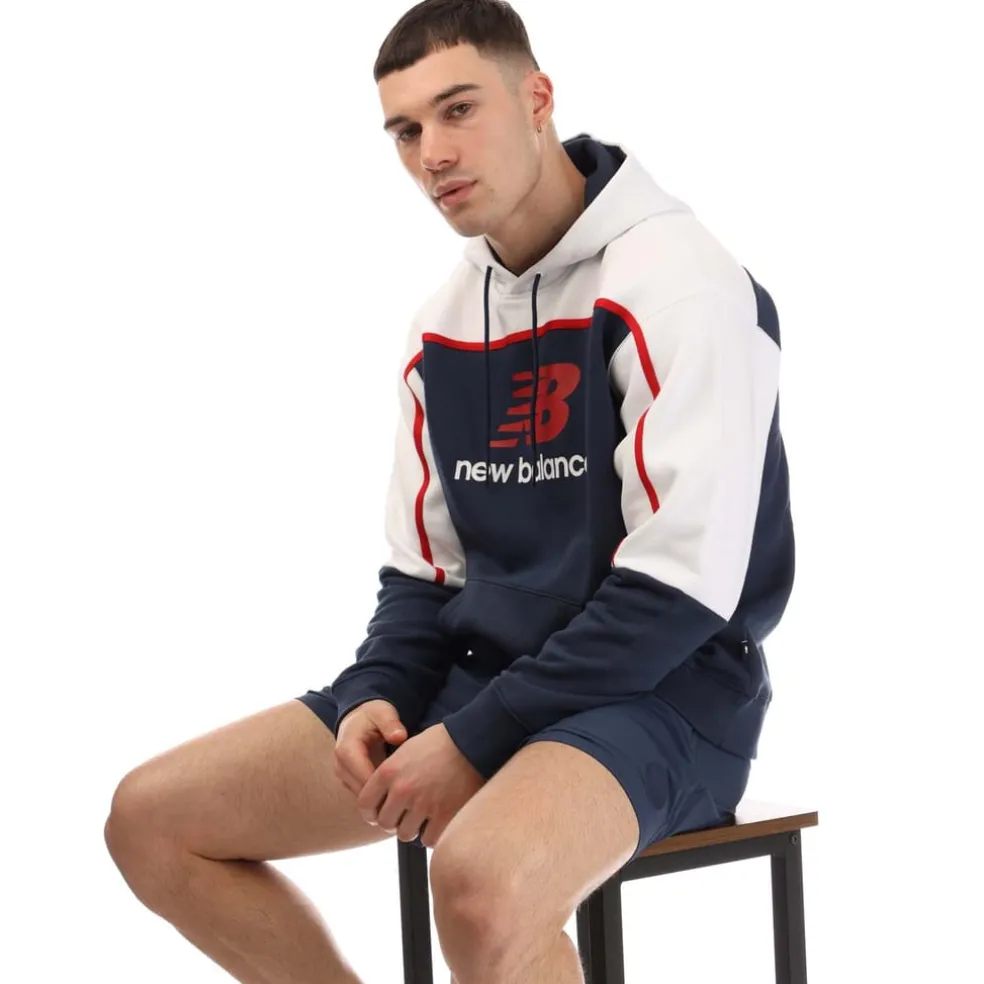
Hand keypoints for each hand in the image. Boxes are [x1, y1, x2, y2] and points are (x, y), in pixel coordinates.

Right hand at [333, 699, 407, 797]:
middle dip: (386, 797)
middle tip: (411, 798)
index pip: (365, 780)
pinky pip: (364, 796)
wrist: (358, 717)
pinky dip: (380, 797)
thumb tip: (399, 737)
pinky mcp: (349, 780)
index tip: (409, 788)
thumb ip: (390, 723)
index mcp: (346, 751)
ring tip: (406, 798)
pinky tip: (398, 794)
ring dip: (382, 800)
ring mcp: (343, 775)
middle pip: (363, 793)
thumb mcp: (382, 712)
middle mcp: (340, 766)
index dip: (386, 788)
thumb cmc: (372, 715)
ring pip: (363, 798)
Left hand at [356, 722, 485, 848]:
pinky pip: (428, 839)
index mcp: (389, 772)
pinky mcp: (444, 815)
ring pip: (405, 834)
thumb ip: (391, 774)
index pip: (365, 804)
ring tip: (423, 817)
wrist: (471, 742)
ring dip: (413, 828)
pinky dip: (432, 834)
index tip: (379, 813)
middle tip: (405, 815)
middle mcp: (402, 790)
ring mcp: (423, 804)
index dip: (371, 812)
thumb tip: (382, 797)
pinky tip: (438, 822)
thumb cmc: (440, 743)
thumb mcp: (407, 750)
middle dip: (393, 821)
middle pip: (385, 823)